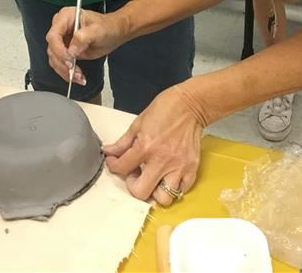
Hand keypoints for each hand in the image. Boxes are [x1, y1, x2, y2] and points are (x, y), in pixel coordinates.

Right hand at [46, 8, 128, 85]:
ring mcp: (62, 40)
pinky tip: (78, 77)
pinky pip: (60, 64)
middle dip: (62, 63)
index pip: (54, 35)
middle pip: (52, 49)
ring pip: (54, 59)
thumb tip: (71, 50)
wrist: (114, 32)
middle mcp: (60, 28)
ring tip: (79, 77)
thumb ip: (83, 38)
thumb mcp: (98, 30)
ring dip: (64, 71)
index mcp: (66, 16)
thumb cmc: (107, 26)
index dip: (59, 50)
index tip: (70, 60)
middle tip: (74, 71)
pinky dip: (67, 73)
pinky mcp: (65, 51)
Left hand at [104, 85, 205, 205]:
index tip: (115, 162)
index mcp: (145, 146)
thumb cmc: (166, 109)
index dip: (113, 166)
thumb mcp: (138, 123)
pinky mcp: (191, 168)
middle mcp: (162, 160)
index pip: (122, 168)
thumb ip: (123, 142)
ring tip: (153, 178)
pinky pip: (182, 190)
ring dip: (155, 191)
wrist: (191, 104)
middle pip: (141, 192)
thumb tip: (109, 152)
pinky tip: (168, 176)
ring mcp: (178, 166)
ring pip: (164, 197)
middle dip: (133, 186)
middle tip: (135, 175)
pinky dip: (174, 187)